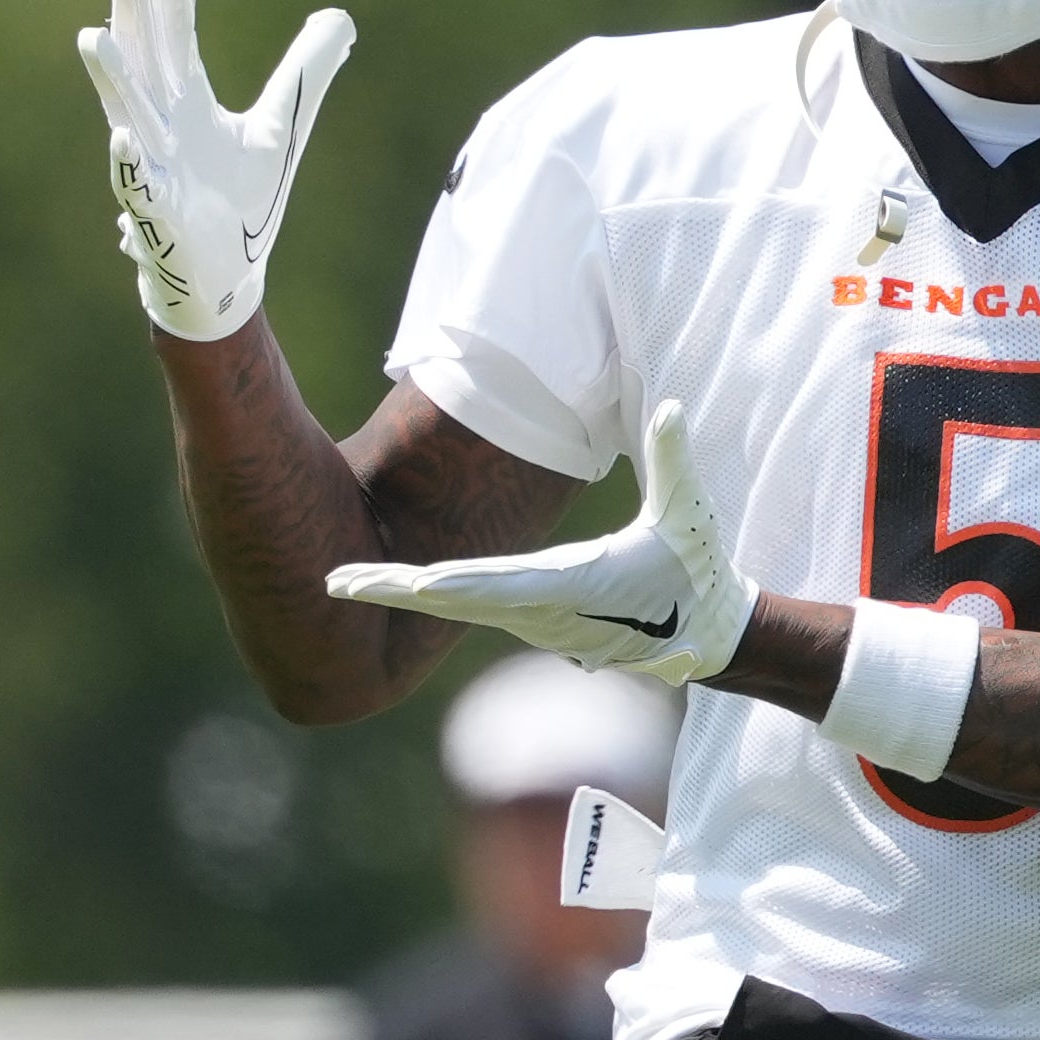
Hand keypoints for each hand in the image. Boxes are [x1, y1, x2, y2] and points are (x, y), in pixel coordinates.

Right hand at [78, 0, 353, 341]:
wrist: (226, 278)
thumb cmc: (241, 200)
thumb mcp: (283, 127)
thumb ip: (307, 72)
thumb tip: (341, 17)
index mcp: (189, 102)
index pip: (179, 36)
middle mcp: (162, 127)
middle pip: (147, 63)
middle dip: (138, 17)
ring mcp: (155, 170)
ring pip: (128, 117)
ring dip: (114, 79)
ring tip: (95, 36)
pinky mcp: (158, 217)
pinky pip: (139, 188)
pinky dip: (129, 165)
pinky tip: (120, 138)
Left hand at [324, 401, 757, 685]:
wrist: (704, 634)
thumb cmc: (697, 568)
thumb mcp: (689, 511)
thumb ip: (673, 458)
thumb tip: (669, 405)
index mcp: (579, 582)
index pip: (508, 583)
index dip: (458, 583)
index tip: (412, 582)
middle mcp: (547, 610)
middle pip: (459, 600)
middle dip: (396, 591)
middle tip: (335, 583)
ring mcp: (536, 621)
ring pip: (456, 607)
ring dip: (399, 596)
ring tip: (340, 583)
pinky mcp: (533, 620)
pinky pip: (470, 608)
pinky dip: (425, 599)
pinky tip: (386, 588)